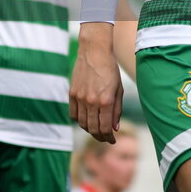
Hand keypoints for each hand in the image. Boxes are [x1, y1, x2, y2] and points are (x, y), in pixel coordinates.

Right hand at [70, 22, 122, 141]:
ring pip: (82, 123)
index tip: (112, 140)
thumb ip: (117, 110)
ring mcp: (80, 98)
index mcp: (105, 101)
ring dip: (90, 129)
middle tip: (105, 138)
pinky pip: (73, 114)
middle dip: (100, 137)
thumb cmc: (110, 69)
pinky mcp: (72, 93)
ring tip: (96, 128)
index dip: (109, 138)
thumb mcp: (118, 90)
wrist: (94, 51)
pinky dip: (79, 120)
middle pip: (93, 129)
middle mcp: (91, 102)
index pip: (105, 128)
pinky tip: (86, 119)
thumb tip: (115, 128)